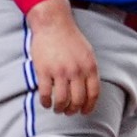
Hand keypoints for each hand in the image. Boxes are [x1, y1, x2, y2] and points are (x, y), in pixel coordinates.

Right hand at [25, 0, 101, 115]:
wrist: (53, 24)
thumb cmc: (70, 38)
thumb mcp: (88, 53)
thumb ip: (89, 70)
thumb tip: (89, 90)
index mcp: (90, 66)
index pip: (93, 93)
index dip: (89, 106)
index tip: (84, 112)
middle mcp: (77, 71)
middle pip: (78, 100)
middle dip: (73, 110)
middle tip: (68, 112)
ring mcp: (60, 71)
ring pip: (62, 100)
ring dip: (59, 109)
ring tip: (57, 109)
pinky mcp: (44, 71)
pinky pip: (45, 93)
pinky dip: (45, 102)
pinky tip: (45, 103)